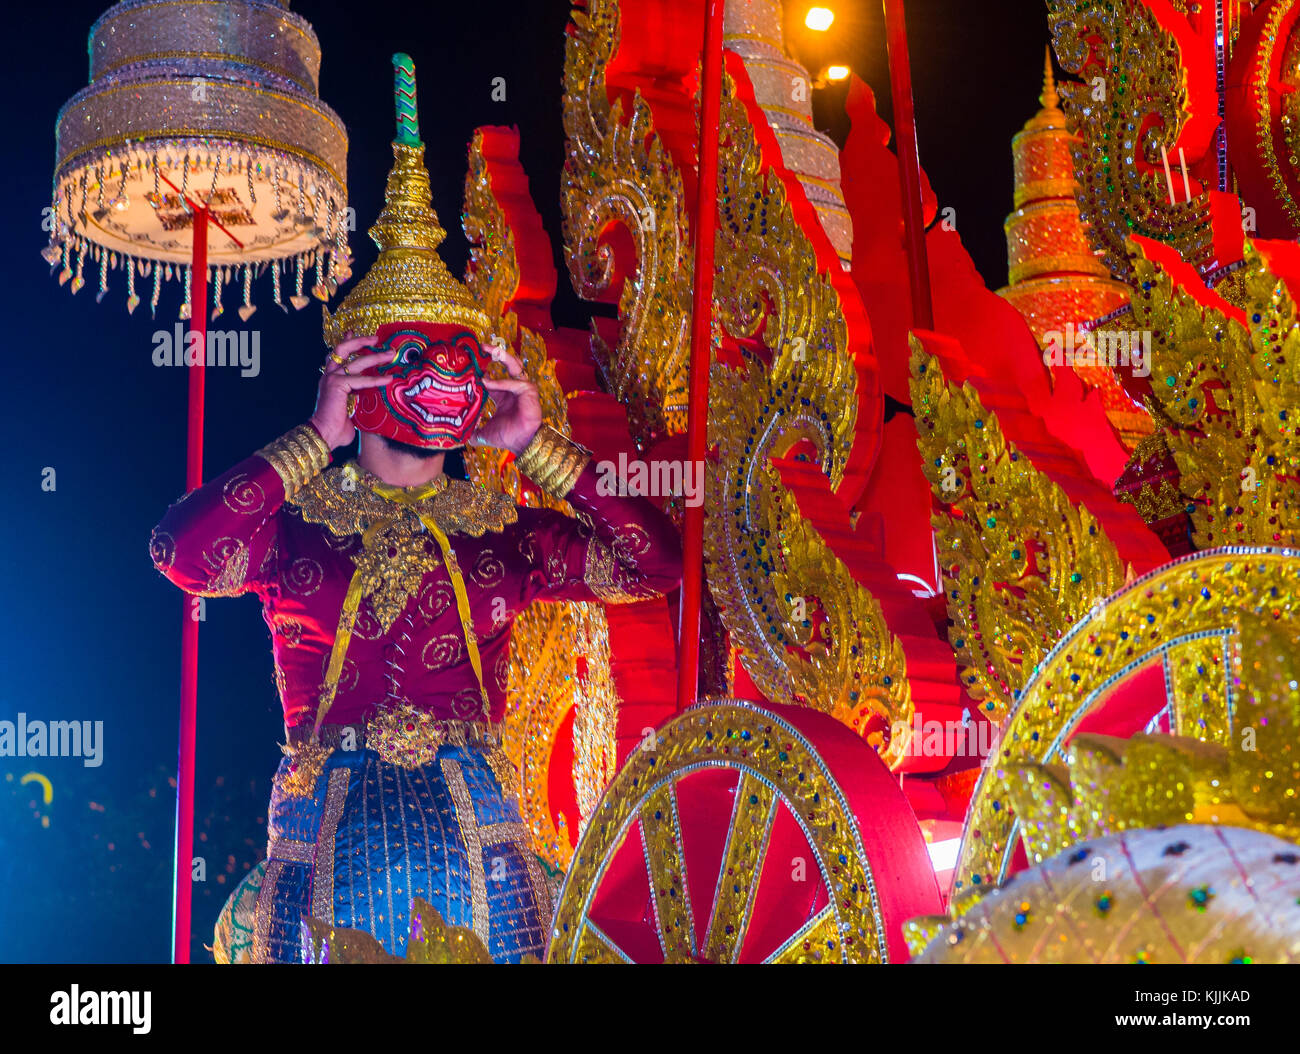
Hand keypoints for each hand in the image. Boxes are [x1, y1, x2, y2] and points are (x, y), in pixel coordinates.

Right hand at [309, 333, 394, 448]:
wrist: (324, 435)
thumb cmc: (337, 428)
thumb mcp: (351, 408)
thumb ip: (359, 399)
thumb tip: (373, 400)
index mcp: (330, 380)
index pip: (337, 356)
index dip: (346, 342)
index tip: (353, 332)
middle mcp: (329, 376)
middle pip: (343, 349)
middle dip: (360, 341)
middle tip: (376, 338)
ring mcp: (331, 378)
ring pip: (355, 360)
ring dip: (374, 356)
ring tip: (390, 354)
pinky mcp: (337, 385)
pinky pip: (360, 379)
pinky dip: (375, 378)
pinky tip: (388, 379)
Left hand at [469, 338, 542, 454]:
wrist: (522, 444)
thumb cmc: (507, 437)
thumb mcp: (483, 433)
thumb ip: (471, 431)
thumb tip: (456, 436)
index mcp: (503, 395)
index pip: (491, 377)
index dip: (480, 369)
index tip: (468, 363)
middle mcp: (513, 388)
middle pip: (505, 364)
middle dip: (493, 353)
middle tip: (479, 347)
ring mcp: (522, 387)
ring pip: (513, 365)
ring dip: (501, 356)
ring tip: (487, 350)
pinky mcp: (528, 390)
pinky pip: (513, 382)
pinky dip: (499, 382)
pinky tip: (486, 382)